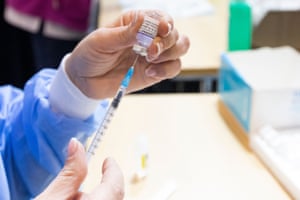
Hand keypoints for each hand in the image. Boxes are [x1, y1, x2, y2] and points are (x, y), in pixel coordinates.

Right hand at [36, 138, 123, 199]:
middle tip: (102, 171)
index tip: (109, 160)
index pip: (115, 185)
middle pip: (113, 195)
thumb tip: (76, 144)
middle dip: (105, 184)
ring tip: (75, 195)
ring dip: (97, 196)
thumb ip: (69, 173)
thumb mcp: (51, 199)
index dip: (113, 170)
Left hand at [65, 10, 189, 98]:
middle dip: (167, 42)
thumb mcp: (101, 41)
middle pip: (174, 33)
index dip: (165, 22)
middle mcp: (148, 37)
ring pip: (180, 48)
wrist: (85, 80)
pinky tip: (150, 72)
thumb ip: (124, 34)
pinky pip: (173, 68)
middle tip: (150, 52)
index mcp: (135, 23)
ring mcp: (153, 56)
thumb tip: (143, 22)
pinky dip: (166, 70)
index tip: (161, 30)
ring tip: (150, 61)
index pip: (159, 17)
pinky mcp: (155, 72)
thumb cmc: (90, 55)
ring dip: (171, 53)